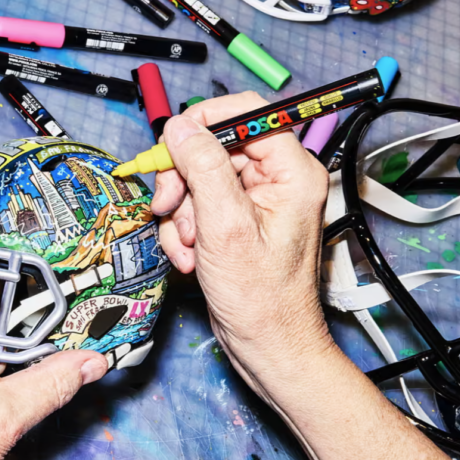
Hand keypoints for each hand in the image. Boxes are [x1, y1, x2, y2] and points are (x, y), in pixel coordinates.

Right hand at [152, 94, 333, 400]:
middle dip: (183, 180)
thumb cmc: (262, 300)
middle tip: (169, 205)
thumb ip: (203, 169)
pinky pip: (196, 206)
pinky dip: (184, 230)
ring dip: (181, 213)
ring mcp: (254, 202)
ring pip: (197, 178)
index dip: (204, 122)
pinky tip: (191, 257)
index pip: (247, 113)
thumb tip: (181, 128)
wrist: (266, 346)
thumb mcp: (225, 227)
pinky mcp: (235, 222)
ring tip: (189, 246)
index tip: (172, 141)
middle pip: (213, 147)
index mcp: (291, 172)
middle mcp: (276, 181)